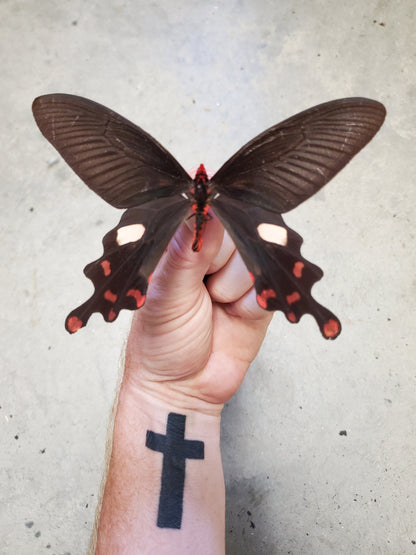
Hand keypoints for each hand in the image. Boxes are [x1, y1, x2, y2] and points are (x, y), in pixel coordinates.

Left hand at [124, 211, 272, 412]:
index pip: (201, 206)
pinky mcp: (259, 293)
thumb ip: (184, 252)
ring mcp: (236, 271)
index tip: (209, 221)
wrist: (183, 389)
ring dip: (235, 285)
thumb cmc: (161, 341)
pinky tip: (237, 315)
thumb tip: (202, 209)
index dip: (210, 209)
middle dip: (221, 259)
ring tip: (216, 305)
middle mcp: (209, 251)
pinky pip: (271, 282)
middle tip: (203, 286)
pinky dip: (256, 300)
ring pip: (256, 253)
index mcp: (176, 243)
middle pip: (237, 225)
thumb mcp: (165, 294)